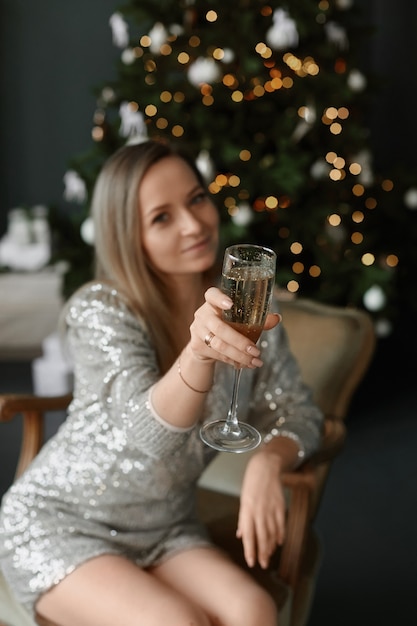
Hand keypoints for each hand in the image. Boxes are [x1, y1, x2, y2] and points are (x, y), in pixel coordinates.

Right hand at [190, 287, 280, 368]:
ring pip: (219, 344)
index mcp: (213, 302)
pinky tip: (244, 364)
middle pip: (220, 327)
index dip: (220, 299)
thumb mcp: (239, 319)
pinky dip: (233, 360)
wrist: (205, 343)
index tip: (231, 304)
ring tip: (254, 361)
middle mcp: (202, 314)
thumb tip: (277, 318)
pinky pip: (217, 354)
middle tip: (256, 351)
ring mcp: (198, 330)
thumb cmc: (227, 325)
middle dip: (239, 341)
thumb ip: (257, 318)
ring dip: (239, 355)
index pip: (212, 295)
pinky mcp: (196, 345)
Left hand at [236, 451, 286, 568]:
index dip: (250, 550)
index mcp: (247, 510)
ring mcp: (271, 509)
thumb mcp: (243, 499)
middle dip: (262, 553)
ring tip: (269, 556)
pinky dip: (280, 535)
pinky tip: (279, 543)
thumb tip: (240, 534)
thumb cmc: (251, 483)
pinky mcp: (280, 506)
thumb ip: (243, 518)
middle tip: (262, 564)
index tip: (251, 562)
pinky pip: (281, 524)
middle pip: (261, 537)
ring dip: (271, 546)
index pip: (248, 535)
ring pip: (272, 533)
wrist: (265, 467)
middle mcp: (259, 511)